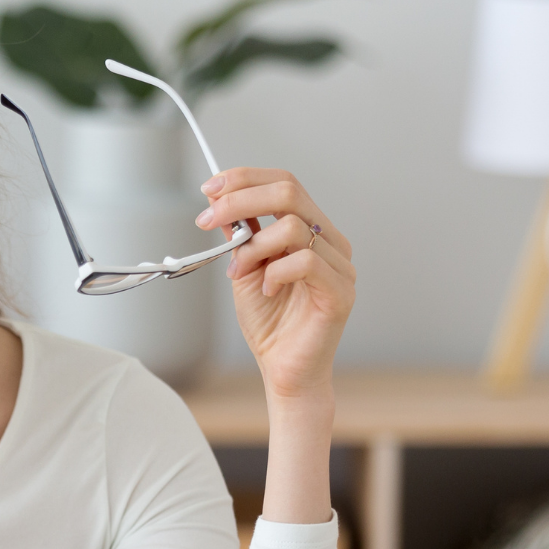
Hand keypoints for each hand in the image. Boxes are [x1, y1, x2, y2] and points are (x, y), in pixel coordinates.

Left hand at [195, 168, 355, 401]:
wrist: (282, 370)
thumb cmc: (269, 323)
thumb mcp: (244, 268)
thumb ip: (238, 233)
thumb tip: (216, 196)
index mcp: (312, 230)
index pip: (284, 183)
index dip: (245, 178)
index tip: (209, 187)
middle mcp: (331, 241)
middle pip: (290, 192)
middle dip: (240, 199)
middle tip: (207, 219)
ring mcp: (341, 265)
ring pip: (294, 226)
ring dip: (254, 246)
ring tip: (240, 272)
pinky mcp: (340, 291)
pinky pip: (305, 262)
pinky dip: (275, 273)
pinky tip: (267, 292)